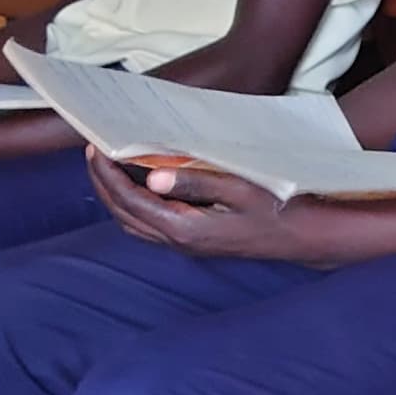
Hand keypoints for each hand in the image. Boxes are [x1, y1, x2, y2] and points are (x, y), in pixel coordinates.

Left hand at [89, 149, 332, 261]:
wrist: (302, 236)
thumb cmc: (277, 207)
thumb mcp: (239, 188)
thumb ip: (195, 182)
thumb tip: (152, 177)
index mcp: (185, 229)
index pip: (131, 201)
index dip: (108, 175)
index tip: (97, 149)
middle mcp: (180, 242)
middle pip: (123, 214)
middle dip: (103, 184)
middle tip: (93, 153)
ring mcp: (186, 245)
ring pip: (133, 223)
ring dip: (115, 196)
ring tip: (109, 167)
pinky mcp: (194, 242)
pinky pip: (150, 226)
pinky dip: (134, 205)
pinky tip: (139, 185)